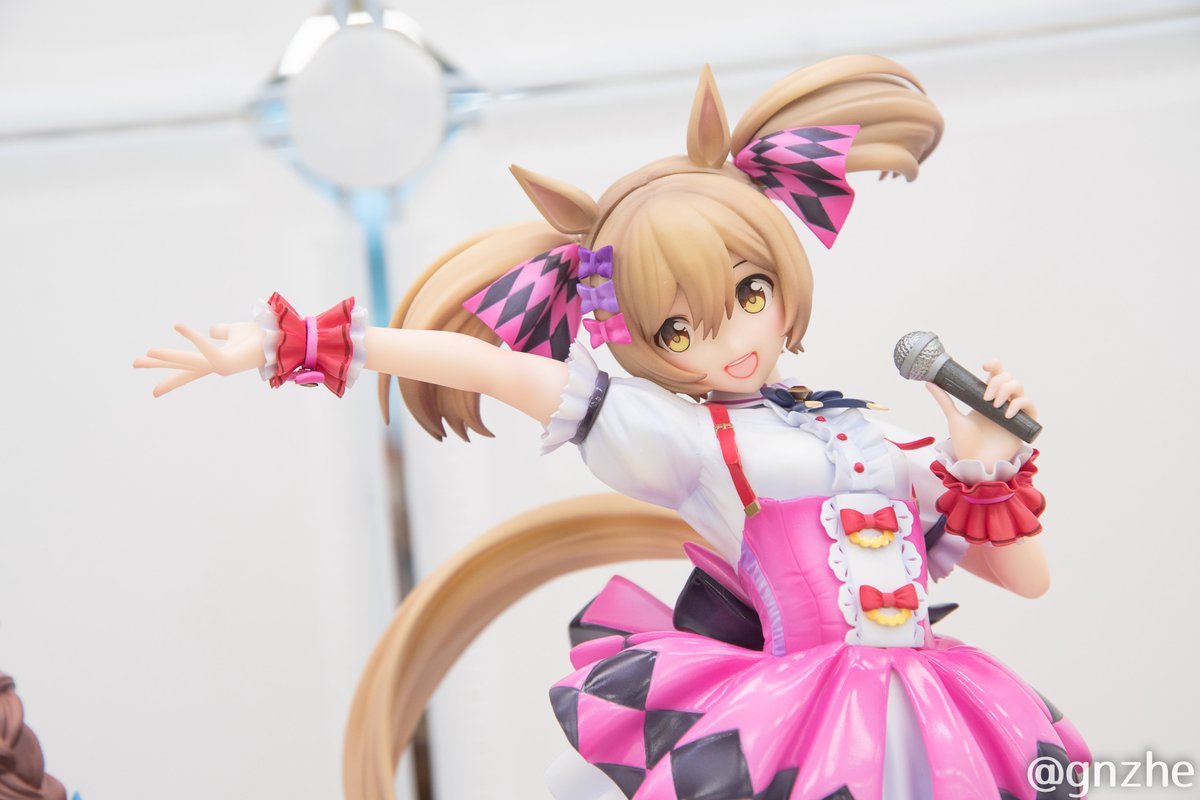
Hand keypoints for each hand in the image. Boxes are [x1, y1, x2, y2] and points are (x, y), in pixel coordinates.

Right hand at [134, 321, 264, 396]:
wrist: (280, 338)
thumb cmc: (261, 336)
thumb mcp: (234, 330)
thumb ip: (221, 331)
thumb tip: (211, 330)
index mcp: (216, 359)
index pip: (188, 368)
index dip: (171, 375)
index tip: (153, 390)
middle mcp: (217, 365)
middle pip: (183, 367)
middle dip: (159, 366)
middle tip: (134, 363)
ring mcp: (222, 366)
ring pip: (189, 362)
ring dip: (168, 356)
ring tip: (146, 352)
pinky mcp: (228, 362)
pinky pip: (207, 349)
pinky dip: (194, 338)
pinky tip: (178, 326)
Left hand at [926, 359, 1036, 466]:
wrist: (975, 463)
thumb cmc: (965, 444)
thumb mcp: (954, 418)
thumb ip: (944, 400)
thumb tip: (929, 382)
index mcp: (987, 398)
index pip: (995, 374)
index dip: (994, 365)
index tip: (984, 366)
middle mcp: (1002, 401)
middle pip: (1008, 376)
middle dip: (997, 381)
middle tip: (986, 398)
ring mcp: (1014, 411)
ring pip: (1019, 386)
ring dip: (1006, 390)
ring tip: (994, 406)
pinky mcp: (1024, 422)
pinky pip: (1029, 404)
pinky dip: (1019, 403)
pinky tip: (1007, 413)